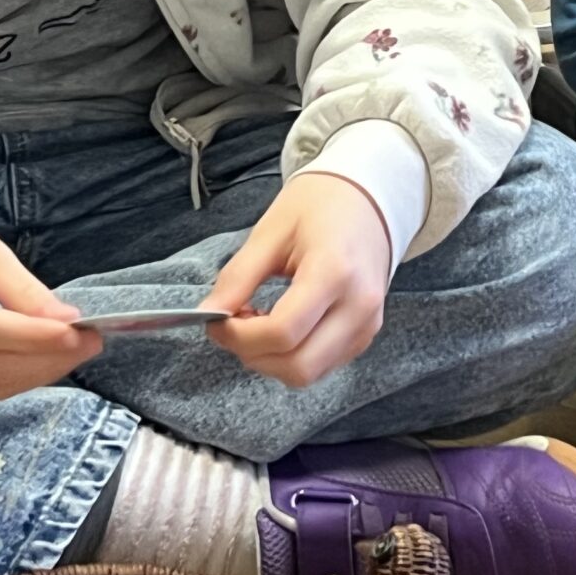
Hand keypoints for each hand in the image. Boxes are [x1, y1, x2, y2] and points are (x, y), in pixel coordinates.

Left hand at [203, 172, 393, 387]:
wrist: (367, 200)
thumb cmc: (318, 207)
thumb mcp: (270, 232)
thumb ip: (238, 277)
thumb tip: (208, 316)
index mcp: (335, 272)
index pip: (282, 332)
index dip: (239, 336)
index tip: (216, 320)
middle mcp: (359, 306)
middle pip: (298, 366)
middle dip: (253, 355)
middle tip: (233, 327)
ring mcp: (367, 325)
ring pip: (309, 374)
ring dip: (271, 360)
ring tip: (257, 324)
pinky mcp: (366, 336)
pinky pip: (322, 366)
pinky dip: (291, 357)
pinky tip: (280, 327)